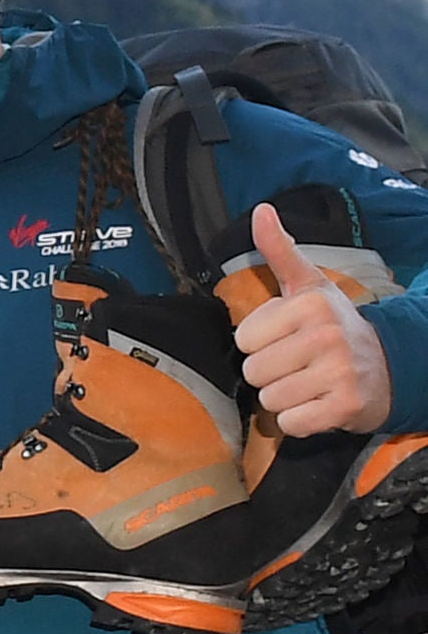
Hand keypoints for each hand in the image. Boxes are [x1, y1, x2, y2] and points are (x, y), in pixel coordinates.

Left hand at [237, 202, 392, 436]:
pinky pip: (290, 423)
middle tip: (298, 364)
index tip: (286, 338)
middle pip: (253, 371)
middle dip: (270, 373)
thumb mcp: (308, 284)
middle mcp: (326, 336)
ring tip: (308, 383)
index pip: (243, 339)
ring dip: (283, 397)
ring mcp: (338, 373)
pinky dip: (299, 420)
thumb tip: (261, 210)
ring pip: (269, 399)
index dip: (260, 343)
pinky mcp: (345, 407)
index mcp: (310, 305)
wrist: (389, 366)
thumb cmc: (335, 324)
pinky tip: (317, 404)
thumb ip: (279, 250)